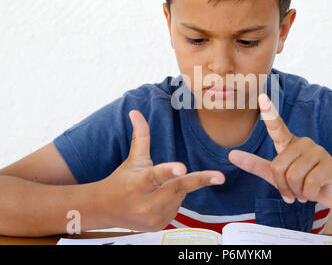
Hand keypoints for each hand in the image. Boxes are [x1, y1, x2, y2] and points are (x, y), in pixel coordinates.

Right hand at [98, 110, 224, 230]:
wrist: (105, 210)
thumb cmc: (122, 181)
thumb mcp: (133, 159)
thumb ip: (141, 136)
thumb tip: (136, 112)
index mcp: (138, 183)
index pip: (156, 175)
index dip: (169, 171)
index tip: (182, 168)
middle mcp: (145, 203)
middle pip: (177, 188)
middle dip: (199, 180)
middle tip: (220, 177)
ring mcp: (152, 217)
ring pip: (179, 196)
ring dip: (176, 189)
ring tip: (157, 189)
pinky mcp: (158, 226)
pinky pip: (176, 208)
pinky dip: (172, 200)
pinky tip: (158, 200)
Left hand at [229, 94, 331, 207]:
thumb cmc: (302, 181)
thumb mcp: (276, 175)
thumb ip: (255, 165)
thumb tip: (231, 155)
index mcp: (289, 143)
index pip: (277, 127)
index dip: (270, 113)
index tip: (262, 97)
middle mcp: (303, 143)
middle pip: (279, 167)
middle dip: (283, 186)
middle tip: (293, 191)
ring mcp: (318, 151)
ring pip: (293, 177)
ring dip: (297, 192)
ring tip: (304, 191)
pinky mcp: (329, 165)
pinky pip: (309, 184)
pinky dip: (309, 194)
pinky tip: (315, 192)